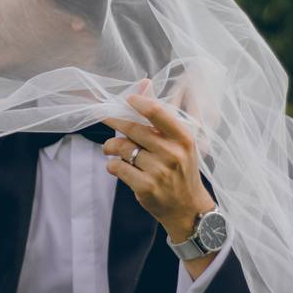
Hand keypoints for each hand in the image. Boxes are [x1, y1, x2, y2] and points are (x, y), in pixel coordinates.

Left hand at [103, 81, 214, 242]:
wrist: (188, 209)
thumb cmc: (180, 170)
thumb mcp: (179, 143)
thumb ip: (160, 117)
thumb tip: (144, 83)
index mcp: (183, 138)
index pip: (157, 112)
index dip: (138, 102)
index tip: (126, 99)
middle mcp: (173, 154)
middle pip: (133, 129)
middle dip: (114, 122)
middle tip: (104, 118)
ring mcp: (159, 172)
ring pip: (122, 149)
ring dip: (110, 147)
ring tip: (110, 148)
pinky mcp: (145, 187)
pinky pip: (117, 168)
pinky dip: (112, 165)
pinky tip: (116, 166)